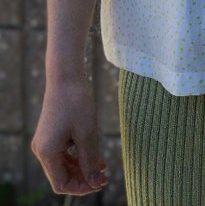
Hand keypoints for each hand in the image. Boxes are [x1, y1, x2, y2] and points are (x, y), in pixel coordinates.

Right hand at [30, 76, 108, 194]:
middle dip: (83, 178)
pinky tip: (94, 153)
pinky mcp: (50, 134)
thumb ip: (90, 161)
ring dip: (82, 167)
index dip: (82, 187)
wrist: (66, 76)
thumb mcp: (87, 133)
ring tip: (103, 164)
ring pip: (63, 165)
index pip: (62, 184)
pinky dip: (77, 156)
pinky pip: (63, 153)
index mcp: (47, 153)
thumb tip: (95, 183)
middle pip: (61, 176)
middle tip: (105, 174)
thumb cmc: (76, 101)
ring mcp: (45, 141)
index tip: (101, 181)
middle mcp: (41, 150)